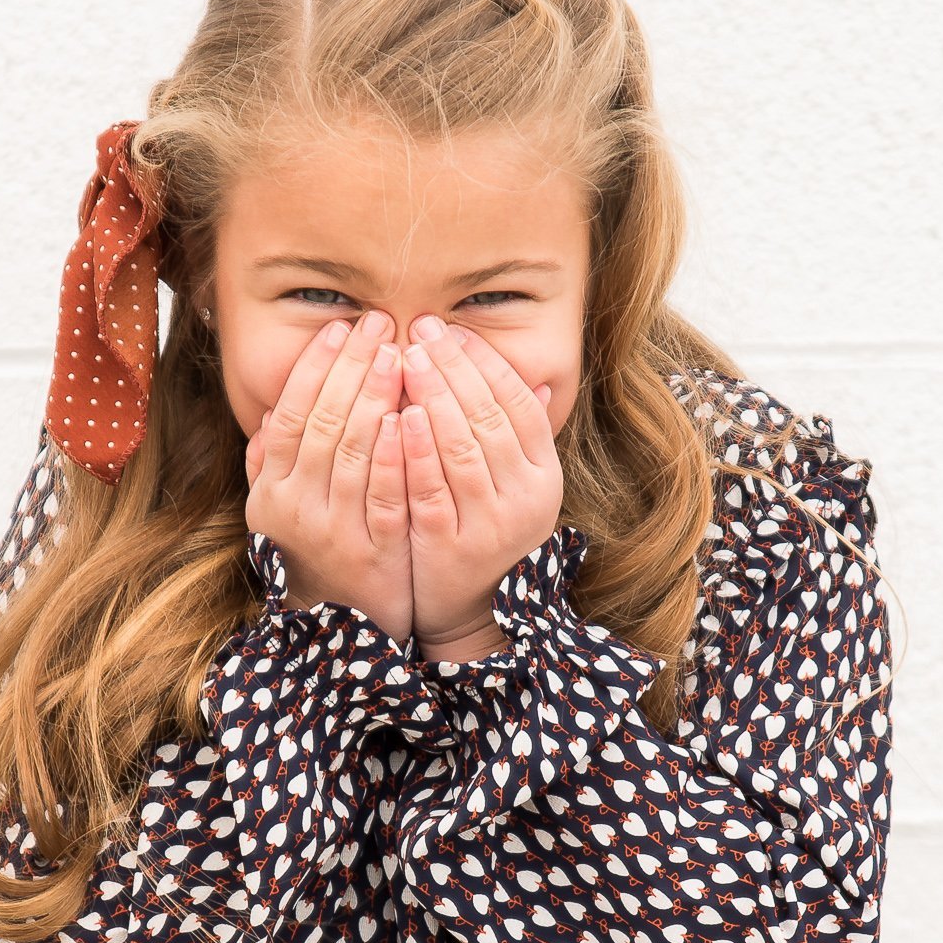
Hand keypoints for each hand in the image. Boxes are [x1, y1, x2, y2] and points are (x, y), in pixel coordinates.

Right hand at [243, 309, 414, 641]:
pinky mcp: (373, 553)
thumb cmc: (317, 556)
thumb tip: (272, 414)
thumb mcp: (282, 513)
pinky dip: (391, 454)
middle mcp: (294, 507)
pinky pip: (381, 495)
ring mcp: (333, 531)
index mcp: (271, 490)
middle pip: (322, 422)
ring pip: (351, 451)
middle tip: (380, 325)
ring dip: (374, 396)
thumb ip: (274, 466)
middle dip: (352, 367)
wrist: (340, 634)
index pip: (290, 413)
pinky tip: (405, 417)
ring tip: (398, 354)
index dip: (314, 367)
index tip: (341, 328)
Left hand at [398, 319, 561, 662]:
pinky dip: (416, 450)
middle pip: (489, 417)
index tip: (453, 330)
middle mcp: (524, 498)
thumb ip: (520, 436)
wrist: (472, 613)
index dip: (486, 362)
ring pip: (461, 447)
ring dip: (434, 396)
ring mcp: (487, 524)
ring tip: (407, 357)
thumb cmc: (488, 534)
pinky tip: (398, 415)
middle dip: (454, 367)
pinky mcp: (448, 546)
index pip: (520, 403)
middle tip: (422, 329)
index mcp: (544, 476)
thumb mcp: (517, 487)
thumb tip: (535, 376)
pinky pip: (431, 488)